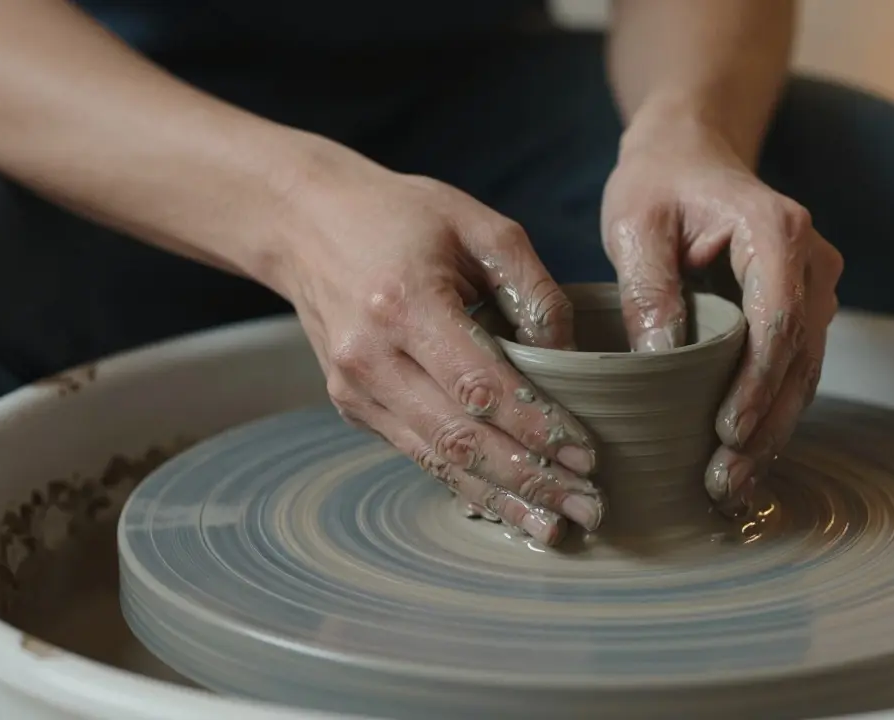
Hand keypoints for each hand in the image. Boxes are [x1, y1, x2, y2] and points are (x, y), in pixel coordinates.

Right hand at [262, 137, 602, 544]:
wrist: (305, 224)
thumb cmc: (401, 216)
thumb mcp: (479, 225)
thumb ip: (532, 287)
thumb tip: (573, 355)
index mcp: (405, 303)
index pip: (480, 385)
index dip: (535, 426)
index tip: (586, 456)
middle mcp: (372, 356)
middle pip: (460, 438)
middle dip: (529, 480)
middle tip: (587, 507)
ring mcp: (355, 388)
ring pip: (437, 460)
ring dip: (500, 499)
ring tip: (553, 528)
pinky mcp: (353, 405)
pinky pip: (417, 454)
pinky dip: (465, 483)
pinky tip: (507, 505)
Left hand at [601, 131, 842, 516]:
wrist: (689, 152)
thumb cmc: (659, 183)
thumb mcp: (635, 223)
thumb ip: (649, 287)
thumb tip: (660, 360)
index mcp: (776, 232)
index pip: (777, 321)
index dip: (755, 385)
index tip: (726, 434)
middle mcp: (811, 263)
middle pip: (798, 359)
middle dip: (764, 427)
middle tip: (724, 483)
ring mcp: (812, 289)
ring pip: (802, 374)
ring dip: (770, 433)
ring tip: (729, 486)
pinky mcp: (799, 311)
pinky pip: (792, 370)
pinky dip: (769, 415)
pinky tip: (742, 458)